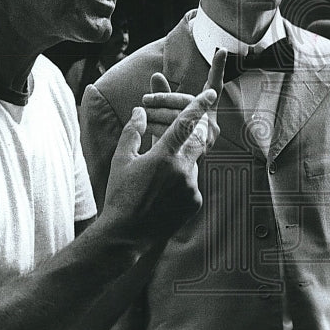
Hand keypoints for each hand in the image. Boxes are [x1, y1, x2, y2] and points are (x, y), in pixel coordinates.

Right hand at [103, 84, 219, 241]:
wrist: (126, 235)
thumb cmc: (120, 195)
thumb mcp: (121, 160)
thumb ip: (133, 132)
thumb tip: (140, 111)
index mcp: (163, 156)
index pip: (185, 124)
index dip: (198, 106)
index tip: (209, 94)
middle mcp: (182, 170)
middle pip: (197, 141)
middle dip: (193, 135)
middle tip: (179, 137)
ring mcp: (191, 188)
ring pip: (193, 164)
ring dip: (181, 163)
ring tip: (157, 180)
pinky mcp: (195, 202)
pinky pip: (192, 184)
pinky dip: (182, 182)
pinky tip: (162, 195)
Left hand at [142, 49, 225, 141]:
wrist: (163, 183)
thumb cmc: (165, 148)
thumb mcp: (164, 118)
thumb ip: (163, 96)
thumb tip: (155, 75)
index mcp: (208, 113)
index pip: (214, 86)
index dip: (218, 69)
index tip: (221, 50)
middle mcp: (213, 124)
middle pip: (188, 101)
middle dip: (164, 98)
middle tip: (144, 99)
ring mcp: (208, 137)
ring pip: (181, 115)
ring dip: (158, 113)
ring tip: (141, 115)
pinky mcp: (197, 148)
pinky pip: (176, 129)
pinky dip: (158, 126)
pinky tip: (146, 126)